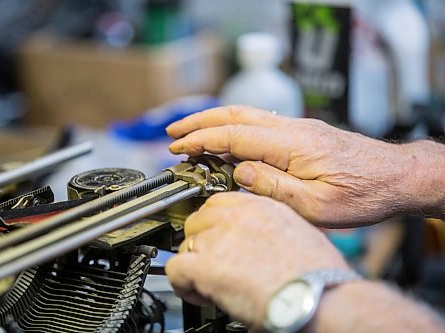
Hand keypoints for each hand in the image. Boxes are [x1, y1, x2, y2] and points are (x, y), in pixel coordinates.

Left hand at [165, 192, 347, 329]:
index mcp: (259, 206)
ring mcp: (218, 239)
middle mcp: (235, 217)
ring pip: (186, 244)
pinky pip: (176, 269)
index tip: (216, 237)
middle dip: (202, 241)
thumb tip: (257, 235)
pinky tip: (200, 293)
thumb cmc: (318, 275)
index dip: (214, 223)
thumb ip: (270, 225)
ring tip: (211, 283)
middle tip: (214, 262)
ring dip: (195, 264)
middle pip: (198, 220)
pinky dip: (183, 284)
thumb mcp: (299, 231)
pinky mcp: (206, 266)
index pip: (219, 202)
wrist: (318, 298)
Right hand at [166, 105, 407, 226]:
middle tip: (172, 132)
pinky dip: (232, 126)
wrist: (394, 177)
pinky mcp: (301, 133)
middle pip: (235, 115)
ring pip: (245, 114)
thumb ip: (274, 186)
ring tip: (190, 131)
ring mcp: (296, 128)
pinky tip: (225, 138)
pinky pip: (258, 123)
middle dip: (199, 122)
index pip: (234, 135)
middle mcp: (292, 129)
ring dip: (213, 120)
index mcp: (292, 145)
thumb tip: (238, 172)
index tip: (178, 146)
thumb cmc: (362, 193)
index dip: (202, 139)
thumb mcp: (317, 205)